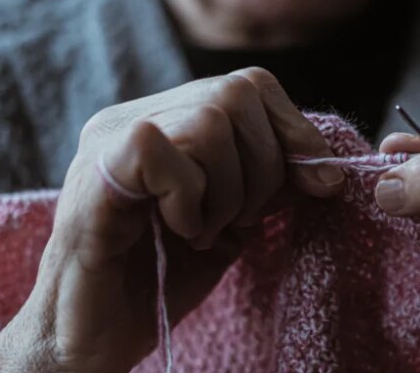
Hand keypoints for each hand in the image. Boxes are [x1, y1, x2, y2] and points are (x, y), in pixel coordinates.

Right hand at [0, 68, 343, 372]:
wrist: (96, 336)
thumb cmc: (161, 278)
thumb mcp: (234, 221)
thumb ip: (272, 186)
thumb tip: (325, 167)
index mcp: (170, 120)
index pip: (250, 83)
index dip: (294, 128)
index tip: (320, 183)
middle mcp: (137, 116)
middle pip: (236, 93)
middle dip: (264, 167)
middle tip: (239, 220)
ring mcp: (109, 139)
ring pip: (208, 120)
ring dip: (228, 190)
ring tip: (205, 230)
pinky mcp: (94, 174)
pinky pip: (160, 150)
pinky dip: (188, 198)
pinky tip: (179, 230)